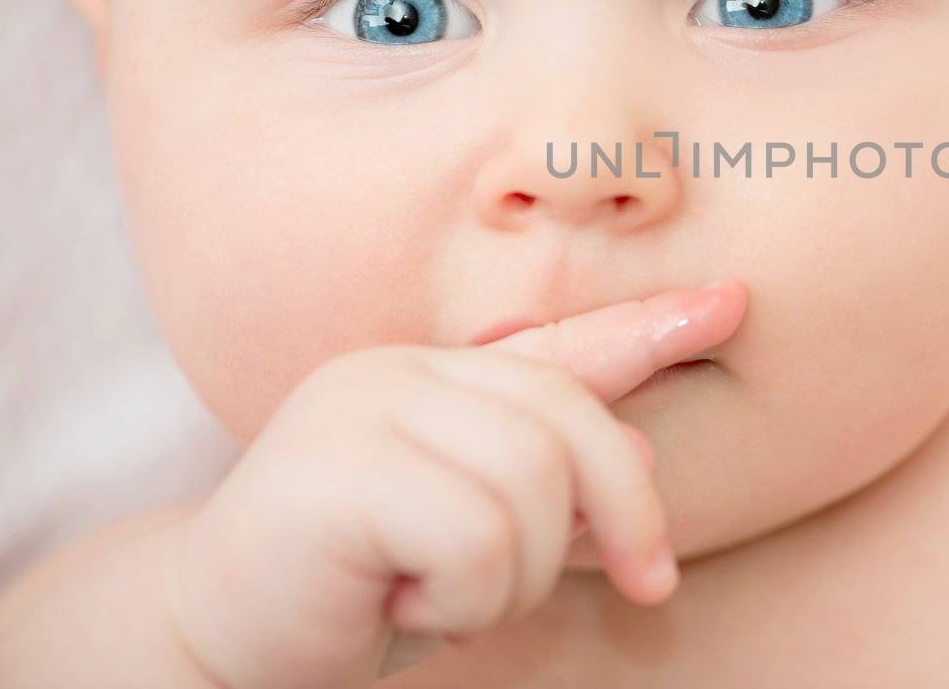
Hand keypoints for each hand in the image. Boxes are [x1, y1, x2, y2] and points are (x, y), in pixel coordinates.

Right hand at [166, 280, 747, 688]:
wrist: (216, 642)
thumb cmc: (356, 583)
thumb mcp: (471, 524)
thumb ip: (545, 476)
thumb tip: (650, 454)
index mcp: (437, 376)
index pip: (562, 346)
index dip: (650, 329)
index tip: (732, 306)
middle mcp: (401, 372)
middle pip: (571, 425)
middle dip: (609, 517)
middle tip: (591, 586)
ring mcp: (364, 410)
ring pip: (535, 485)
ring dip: (513, 576)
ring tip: (440, 593)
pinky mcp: (337, 470)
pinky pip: (477, 535)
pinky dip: (462, 597)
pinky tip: (400, 601)